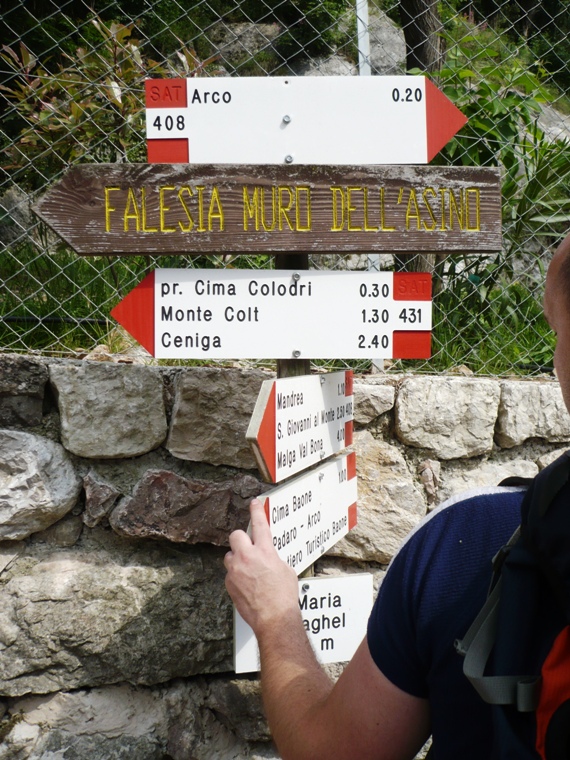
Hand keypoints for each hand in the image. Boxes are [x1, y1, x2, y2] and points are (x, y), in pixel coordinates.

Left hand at [224, 498, 299, 634]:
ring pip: (229, 555)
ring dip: (237, 559)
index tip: (254, 503)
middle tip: (247, 547)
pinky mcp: (229, 584)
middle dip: (241, 539)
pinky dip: (236, 576)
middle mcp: (248, 558)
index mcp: (265, 551)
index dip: (256, 511)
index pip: (260, 524)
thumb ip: (273, 559)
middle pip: (236, 535)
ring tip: (247, 571)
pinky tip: (246, 586)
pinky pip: (230, 574)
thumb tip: (268, 559)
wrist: (274, 618)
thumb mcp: (285, 570)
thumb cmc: (283, 596)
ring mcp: (236, 571)